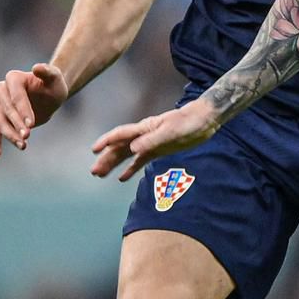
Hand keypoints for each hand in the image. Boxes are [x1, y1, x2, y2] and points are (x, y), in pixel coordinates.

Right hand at [0, 63, 68, 157]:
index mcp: (13, 78)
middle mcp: (1, 89)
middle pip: (4, 109)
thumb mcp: (55, 79)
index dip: (22, 109)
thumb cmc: (53, 86)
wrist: (50, 96)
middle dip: (16, 123)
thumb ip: (48, 72)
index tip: (32, 124)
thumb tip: (36, 67)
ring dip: (9, 134)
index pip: (15, 95)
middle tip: (28, 135)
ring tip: (24, 146)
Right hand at [90, 96, 219, 181]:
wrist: (204, 120)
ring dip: (113, 164)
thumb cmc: (188, 122)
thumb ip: (152, 140)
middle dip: (106, 159)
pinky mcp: (158, 150)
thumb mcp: (171, 132)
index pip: (120, 135)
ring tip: (100, 175)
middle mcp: (143, 135)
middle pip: (119, 147)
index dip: (107, 142)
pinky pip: (139, 161)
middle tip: (94, 172)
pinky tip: (121, 178)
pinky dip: (130, 169)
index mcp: (144, 128)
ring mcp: (150, 143)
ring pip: (126, 155)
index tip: (94, 150)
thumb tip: (132, 149)